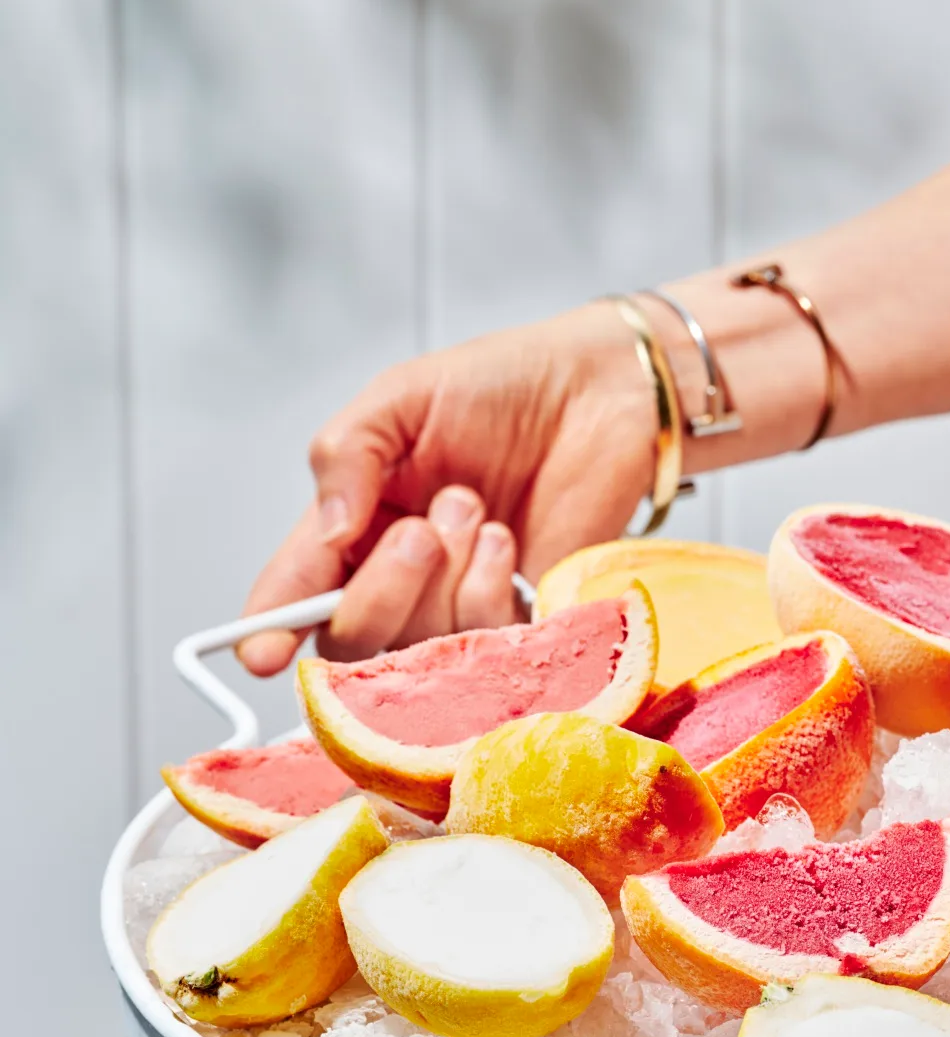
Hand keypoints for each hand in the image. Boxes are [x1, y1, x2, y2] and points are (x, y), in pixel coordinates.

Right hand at [239, 302, 655, 672]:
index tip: (261, 651)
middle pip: (352, 638)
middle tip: (422, 530)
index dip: (272, 628)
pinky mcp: (522, 621)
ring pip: (415, 649)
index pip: (299, 591)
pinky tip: (507, 543)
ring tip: (474, 510)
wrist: (602, 388)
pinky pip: (483, 645)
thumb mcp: (402, 398)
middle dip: (380, 589)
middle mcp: (403, 574)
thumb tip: (323, 533)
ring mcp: (461, 602)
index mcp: (357, 523)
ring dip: (443, 577)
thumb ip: (346, 455)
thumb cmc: (504, 384)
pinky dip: (488, 591)